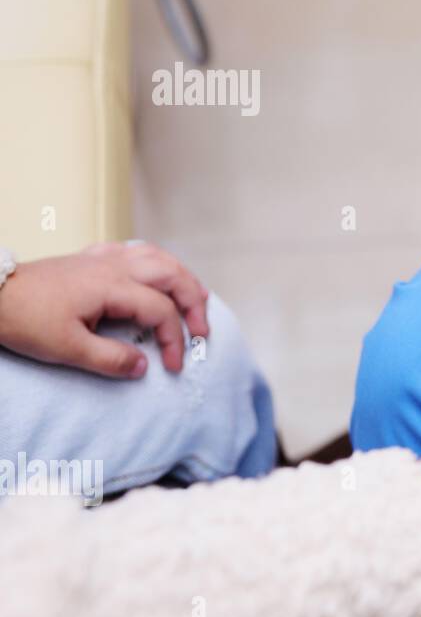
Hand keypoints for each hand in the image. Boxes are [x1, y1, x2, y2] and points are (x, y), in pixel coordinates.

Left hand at [0, 242, 209, 377]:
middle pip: (173, 275)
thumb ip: (110, 359)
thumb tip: (142, 366)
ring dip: (182, 277)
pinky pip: (135, 250)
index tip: (171, 366)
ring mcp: (103, 258)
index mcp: (113, 287)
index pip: (162, 311)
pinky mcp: (91, 258)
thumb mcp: (66, 349)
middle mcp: (115, 266)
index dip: (174, 340)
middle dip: (195, 302)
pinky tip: (154, 275)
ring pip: (159, 257)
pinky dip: (155, 262)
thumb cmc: (24, 319)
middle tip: (201, 330)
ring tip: (194, 298)